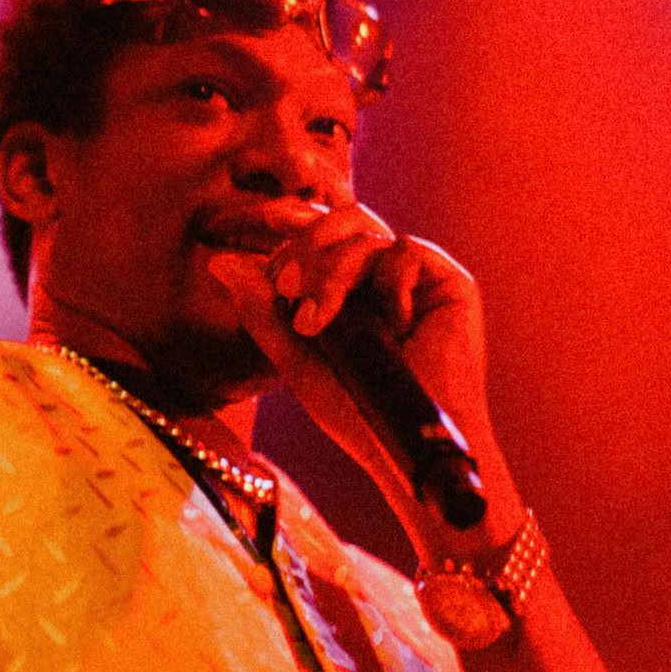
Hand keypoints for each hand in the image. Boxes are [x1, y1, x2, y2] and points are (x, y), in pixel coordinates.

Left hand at [207, 204, 519, 557]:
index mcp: (349, 287)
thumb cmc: (356, 414)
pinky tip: (391, 327)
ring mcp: (416, 280)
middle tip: (287, 287)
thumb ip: (263, 312)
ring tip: (318, 321)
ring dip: (333, 272)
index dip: (292, 231)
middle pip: (342, 221)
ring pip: (366, 234)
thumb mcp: (297, 360)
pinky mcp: (451, 284)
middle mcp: (382, 276)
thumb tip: (220, 262)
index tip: (267, 242)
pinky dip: (389, 283)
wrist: (406, 450)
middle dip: (306, 246)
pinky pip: (407, 251)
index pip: (319, 236)